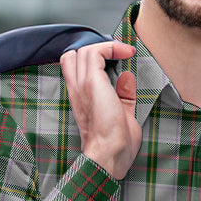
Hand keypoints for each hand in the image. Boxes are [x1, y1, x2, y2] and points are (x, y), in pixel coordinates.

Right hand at [60, 40, 138, 179]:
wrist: (110, 154)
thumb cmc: (116, 144)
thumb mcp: (122, 114)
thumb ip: (123, 95)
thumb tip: (127, 77)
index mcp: (80, 99)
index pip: (73, 68)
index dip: (91, 58)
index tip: (115, 59)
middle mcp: (77, 89)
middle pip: (73, 55)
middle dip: (95, 50)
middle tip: (117, 55)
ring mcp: (82, 85)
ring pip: (84, 50)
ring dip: (106, 47)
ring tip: (124, 52)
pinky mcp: (91, 82)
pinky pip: (96, 52)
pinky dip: (111, 47)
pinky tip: (126, 53)